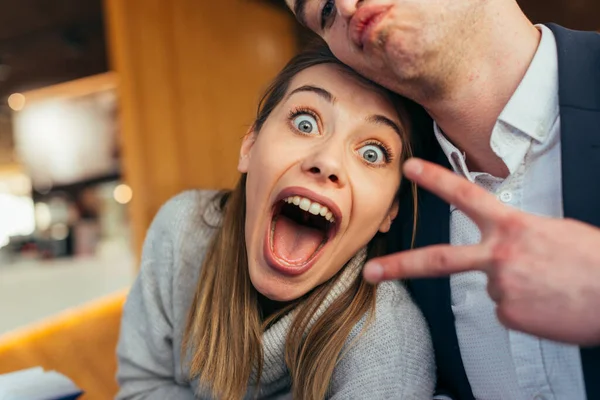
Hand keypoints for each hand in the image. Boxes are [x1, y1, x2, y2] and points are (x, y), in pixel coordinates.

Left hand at [364, 158, 599, 344]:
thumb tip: (503, 249)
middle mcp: (500, 255)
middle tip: (371, 271)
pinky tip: (547, 303)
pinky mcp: (510, 314)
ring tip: (550, 286)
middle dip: (400, 266)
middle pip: (438, 260)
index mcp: (513, 226)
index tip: (410, 168)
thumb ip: (517, 235)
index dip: (435, 179)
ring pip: (494, 286)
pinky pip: (507, 308)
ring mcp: (502, 286)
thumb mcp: (554, 231)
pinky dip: (525, 307)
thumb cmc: (593, 262)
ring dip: (517, 286)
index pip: (466, 194)